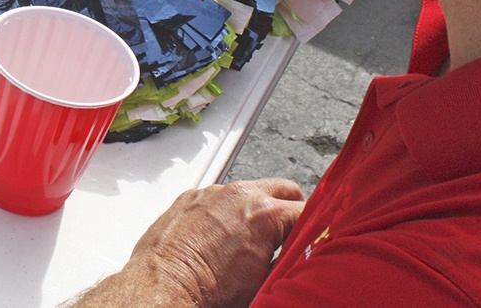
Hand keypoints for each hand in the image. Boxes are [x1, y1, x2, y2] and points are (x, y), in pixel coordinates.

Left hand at [71, 179, 305, 307]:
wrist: (164, 286)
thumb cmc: (209, 291)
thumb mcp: (265, 282)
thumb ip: (289, 261)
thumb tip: (301, 257)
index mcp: (265, 214)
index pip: (309, 211)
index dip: (316, 228)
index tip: (316, 237)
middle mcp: (239, 195)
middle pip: (285, 190)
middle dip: (291, 210)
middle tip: (289, 235)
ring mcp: (212, 193)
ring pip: (250, 191)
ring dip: (257, 210)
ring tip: (252, 240)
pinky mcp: (190, 197)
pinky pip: (218, 197)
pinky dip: (226, 211)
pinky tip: (221, 237)